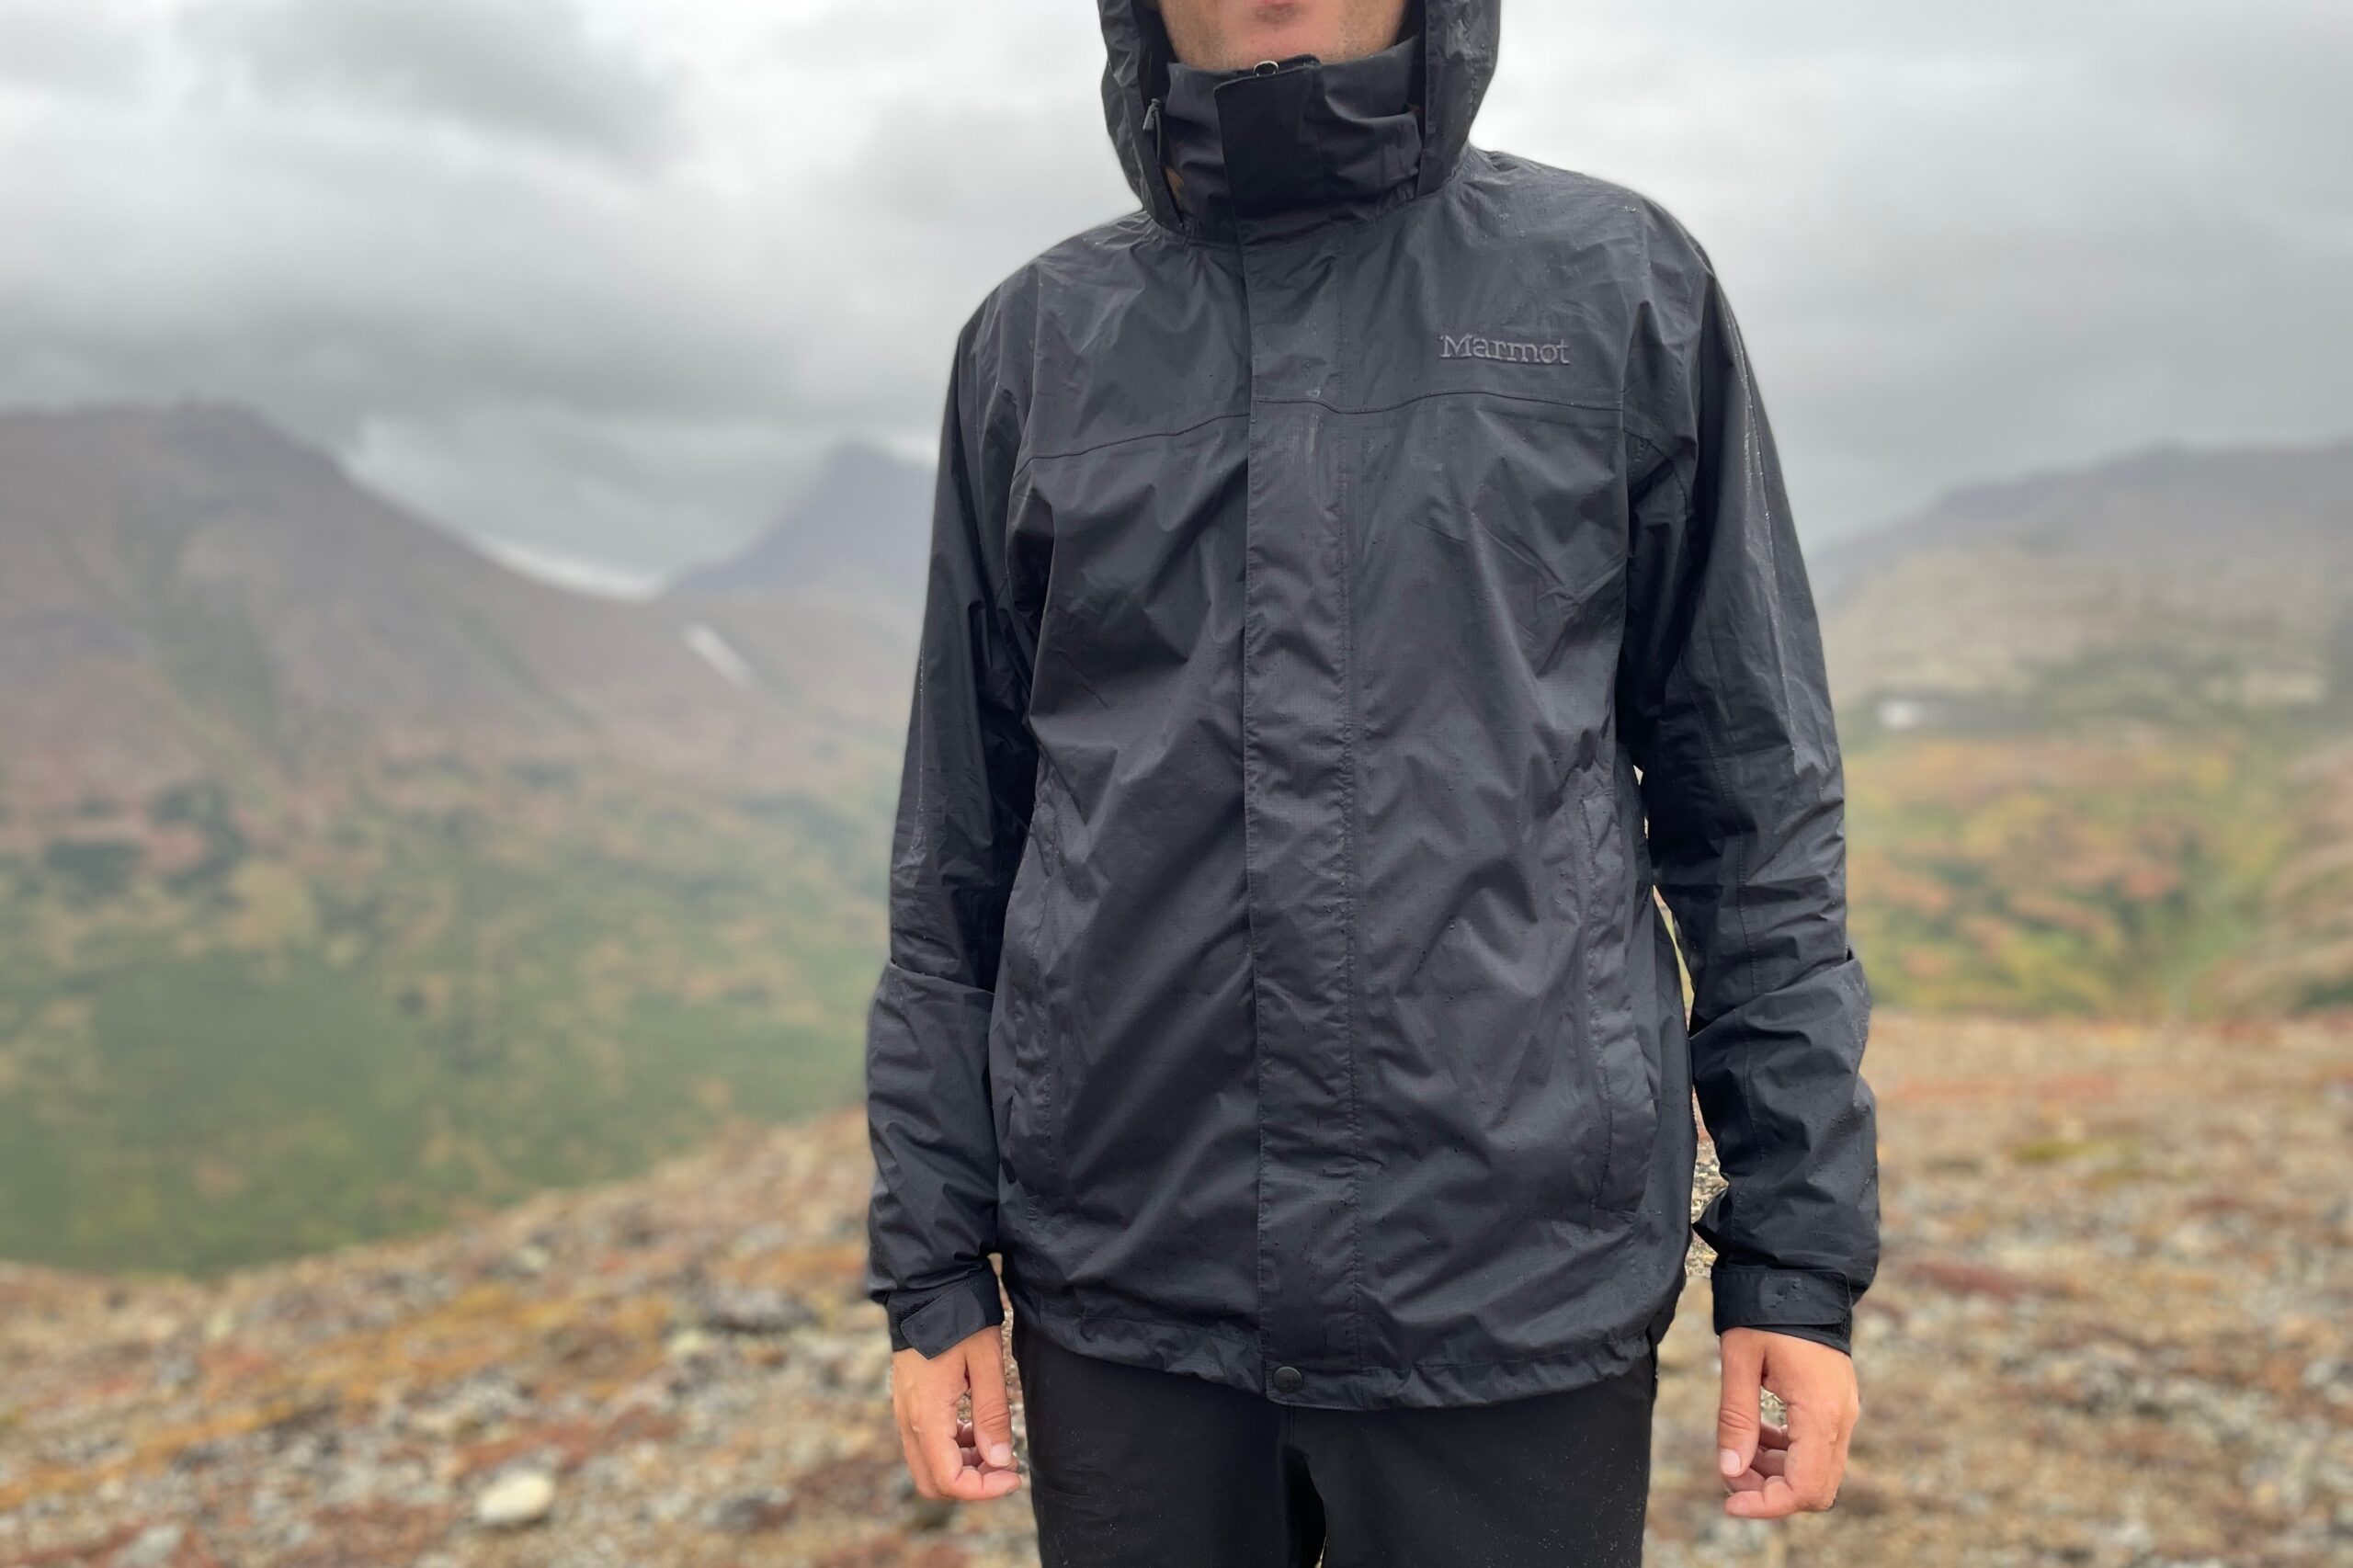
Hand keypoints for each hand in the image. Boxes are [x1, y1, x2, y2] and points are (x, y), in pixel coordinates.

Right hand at [890, 1324, 1023, 1501]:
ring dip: (962, 1467)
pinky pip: (925, 1443)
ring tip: (996, 1444)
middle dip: (971, 1485)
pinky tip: (977, 1428)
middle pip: (932, 1483)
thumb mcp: (986, 1361)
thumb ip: (992, 1414)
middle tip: (1005, 1466)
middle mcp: (909, 1420)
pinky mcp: (908, 1403)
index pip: (949, 1480)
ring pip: (927, 1465)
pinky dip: (952, 1448)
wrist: (926, 1285)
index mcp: (927, 1415)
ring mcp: (904, 1412)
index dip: (984, 1490)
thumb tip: (999, 1461)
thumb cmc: (959, 1317)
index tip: (1015, 1475)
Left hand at [1714, 1327, 1859, 1518]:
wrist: (1799, 1275)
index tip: (1729, 1503)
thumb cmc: (1765, 1313)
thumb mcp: (1739, 1361)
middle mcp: (1842, 1419)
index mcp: (1820, 1413)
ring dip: (1776, 1474)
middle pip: (1816, 1490)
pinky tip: (1758, 1434)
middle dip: (1769, 1493)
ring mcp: (1844, 1413)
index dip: (1766, 1506)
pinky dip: (1787, 1455)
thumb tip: (1730, 1472)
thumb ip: (1736, 1419)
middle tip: (1729, 1472)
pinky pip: (1818, 1449)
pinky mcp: (1838, 1406)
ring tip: (1737, 1451)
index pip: (1803, 1488)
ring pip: (1818, 1472)